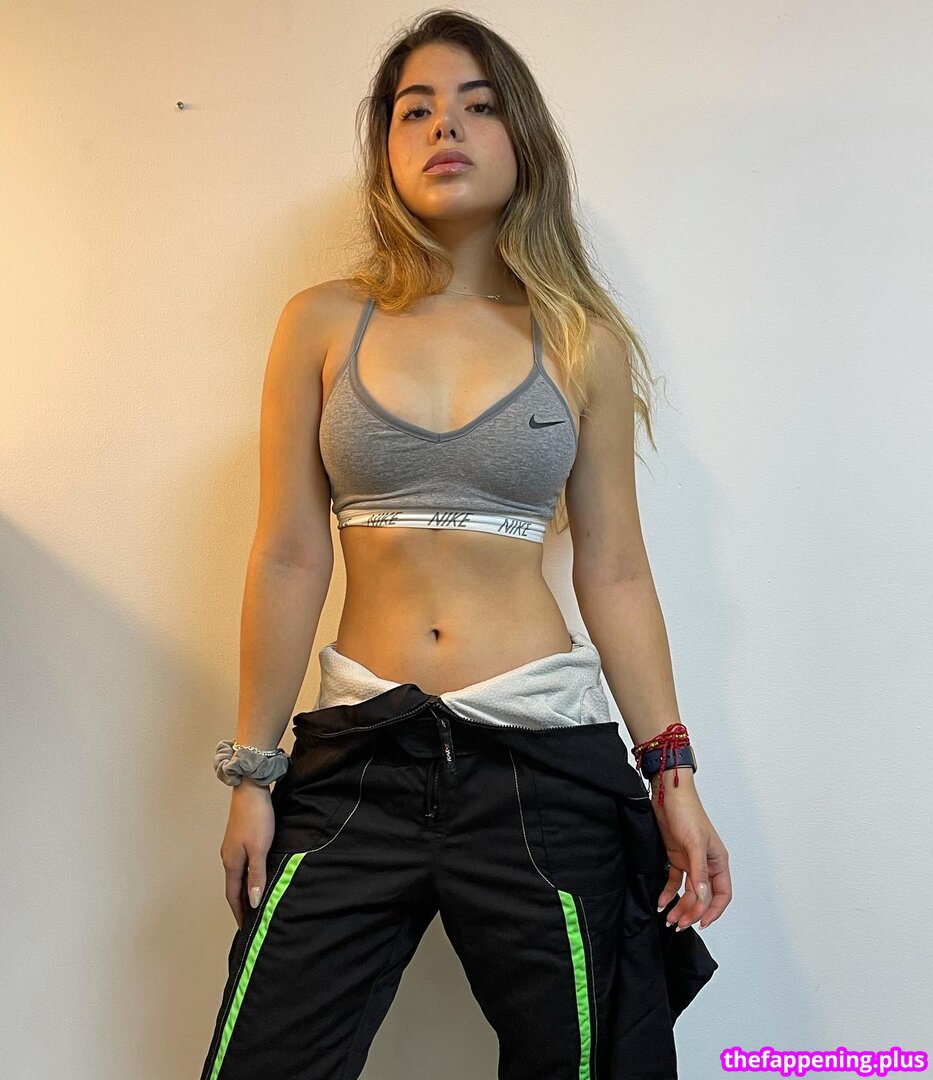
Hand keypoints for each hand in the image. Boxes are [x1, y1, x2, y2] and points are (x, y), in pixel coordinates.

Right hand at [220, 780, 274, 929]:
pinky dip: (246, 875)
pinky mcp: (239, 838)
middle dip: (239, 904)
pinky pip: (241, 863)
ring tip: (252, 900)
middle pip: (233, 886)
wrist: (251, 789)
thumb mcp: (260, 849)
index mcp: (231, 862)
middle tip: (249, 918)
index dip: (239, 912)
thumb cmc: (256, 817)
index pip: (233, 895)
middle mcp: (228, 856)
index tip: (244, 927)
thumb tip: (251, 902)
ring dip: (243, 889)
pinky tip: (255, 873)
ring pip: (236, 874)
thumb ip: (256, 876)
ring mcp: (232, 846)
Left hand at [648, 769, 730, 931]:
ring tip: (669, 918)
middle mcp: (706, 864)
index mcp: (718, 861)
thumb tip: (703, 897)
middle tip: (679, 923)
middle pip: (702, 896)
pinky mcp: (676, 857)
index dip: (713, 910)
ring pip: (688, 891)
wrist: (667, 795)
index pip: (721, 894)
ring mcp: (690, 861)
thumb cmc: (687, 812)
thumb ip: (699, 872)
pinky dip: (668, 893)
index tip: (701, 923)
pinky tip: (661, 902)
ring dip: (679, 906)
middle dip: (692, 911)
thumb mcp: (695, 843)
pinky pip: (674, 881)